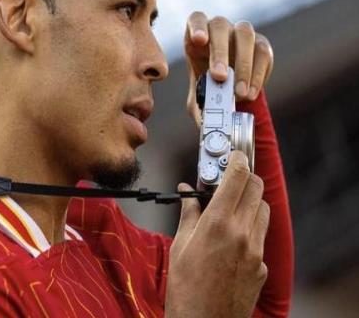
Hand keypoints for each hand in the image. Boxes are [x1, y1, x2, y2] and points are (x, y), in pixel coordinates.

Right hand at [165, 151, 269, 317]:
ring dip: (251, 201)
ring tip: (232, 208)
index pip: (237, 177)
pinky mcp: (261, 266)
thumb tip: (186, 193)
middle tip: (229, 180)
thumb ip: (188, 214)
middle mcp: (242, 233)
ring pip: (263, 210)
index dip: (237, 160)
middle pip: (256, 188)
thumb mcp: (180, 245)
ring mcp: (255, 251)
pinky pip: (261, 236)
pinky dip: (251, 229)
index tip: (233, 155)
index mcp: (217, 224)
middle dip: (245, 177)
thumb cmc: (186, 288)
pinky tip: (233, 240)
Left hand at [184, 13, 273, 123]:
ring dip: (242, 63)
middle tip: (219, 77)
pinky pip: (263, 53)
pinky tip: (251, 93)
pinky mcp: (261, 45)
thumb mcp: (198, 99)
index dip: (197, 26)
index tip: (198, 40)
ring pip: (245, 34)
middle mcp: (219, 29)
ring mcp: (241, 34)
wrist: (230, 92)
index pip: (196, 18)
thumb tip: (205, 125)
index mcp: (197, 36)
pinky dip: (258, 74)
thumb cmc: (208, 90)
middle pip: (220, 26)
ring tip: (239, 92)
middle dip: (219, 51)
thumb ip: (199, 108)